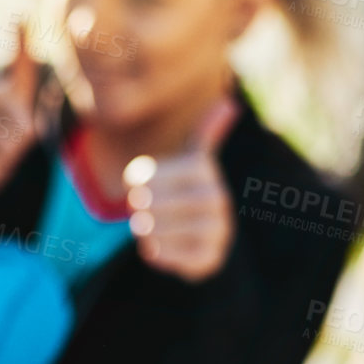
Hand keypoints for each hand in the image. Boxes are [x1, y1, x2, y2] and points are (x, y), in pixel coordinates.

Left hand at [122, 97, 239, 282]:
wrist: (203, 239)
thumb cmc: (186, 191)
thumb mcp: (192, 159)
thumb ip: (206, 132)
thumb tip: (229, 104)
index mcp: (204, 170)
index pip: (146, 177)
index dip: (135, 182)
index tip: (139, 186)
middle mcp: (217, 199)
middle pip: (149, 204)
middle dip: (138, 209)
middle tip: (140, 211)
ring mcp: (216, 231)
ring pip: (155, 230)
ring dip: (145, 231)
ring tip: (149, 227)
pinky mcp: (209, 259)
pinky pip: (166, 256)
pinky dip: (155, 252)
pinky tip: (157, 247)